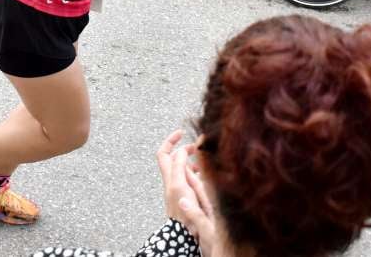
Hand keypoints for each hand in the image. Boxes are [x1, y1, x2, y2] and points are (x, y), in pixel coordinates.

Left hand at [155, 131, 219, 248]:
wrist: (184, 237)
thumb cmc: (184, 216)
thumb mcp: (182, 187)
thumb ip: (181, 168)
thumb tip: (180, 150)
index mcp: (171, 178)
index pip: (164, 153)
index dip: (170, 141)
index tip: (181, 133)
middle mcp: (173, 182)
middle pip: (173, 159)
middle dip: (184, 150)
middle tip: (196, 147)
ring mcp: (179, 190)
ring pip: (183, 169)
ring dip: (192, 162)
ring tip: (203, 160)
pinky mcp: (186, 197)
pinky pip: (190, 180)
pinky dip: (197, 173)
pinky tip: (206, 176)